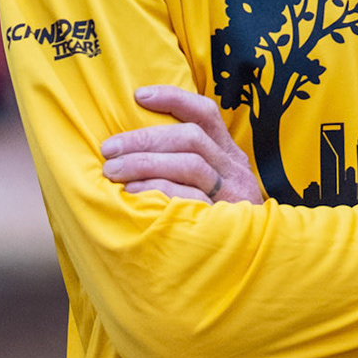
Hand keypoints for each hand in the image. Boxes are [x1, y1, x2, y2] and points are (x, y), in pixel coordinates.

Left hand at [100, 84, 264, 204]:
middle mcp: (234, 169)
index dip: (173, 99)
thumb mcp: (210, 186)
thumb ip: (184, 164)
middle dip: (145, 139)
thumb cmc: (215, 220)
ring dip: (145, 162)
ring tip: (113, 170)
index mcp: (229, 154)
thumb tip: (132, 148)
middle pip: (191, 138)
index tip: (139, 95)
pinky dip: (158, 190)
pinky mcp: (226, 219)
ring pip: (190, 164)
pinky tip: (134, 192)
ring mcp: (232, 194)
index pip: (206, 113)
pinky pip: (190, 198)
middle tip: (109, 148)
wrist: (248, 262)